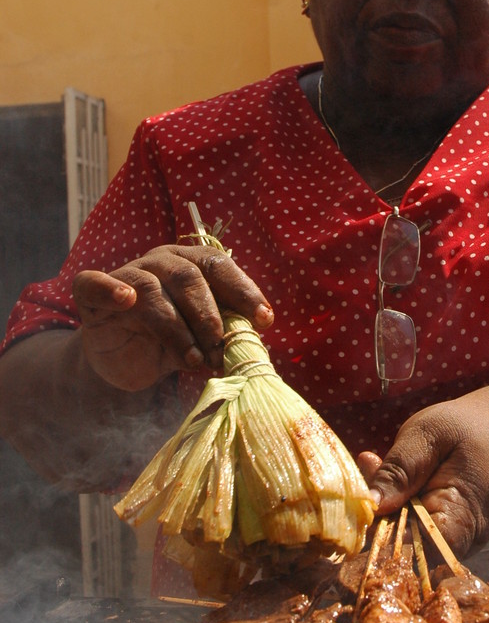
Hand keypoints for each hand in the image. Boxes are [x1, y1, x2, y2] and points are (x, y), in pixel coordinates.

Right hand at [72, 245, 272, 391]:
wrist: (121, 360)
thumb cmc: (167, 345)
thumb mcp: (200, 342)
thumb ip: (221, 339)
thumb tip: (251, 349)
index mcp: (191, 265)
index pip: (220, 268)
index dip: (243, 292)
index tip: (264, 320)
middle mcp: (160, 262)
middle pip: (190, 277)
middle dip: (210, 316)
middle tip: (220, 350)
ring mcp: (126, 274)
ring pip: (152, 289)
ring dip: (176, 327)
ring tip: (192, 358)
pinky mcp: (91, 292)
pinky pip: (96, 283)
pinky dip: (111, 289)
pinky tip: (126, 300)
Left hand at [359, 383, 488, 559]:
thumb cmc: (470, 428)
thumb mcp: (429, 434)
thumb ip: (400, 469)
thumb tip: (370, 507)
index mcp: (463, 517)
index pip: (417, 551)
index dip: (384, 536)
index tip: (363, 505)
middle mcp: (466, 541)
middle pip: (409, 549)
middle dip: (379, 514)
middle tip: (368, 465)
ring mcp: (460, 543)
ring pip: (410, 541)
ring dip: (387, 509)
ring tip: (377, 464)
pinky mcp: (452, 537)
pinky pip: (417, 532)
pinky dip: (399, 508)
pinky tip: (394, 478)